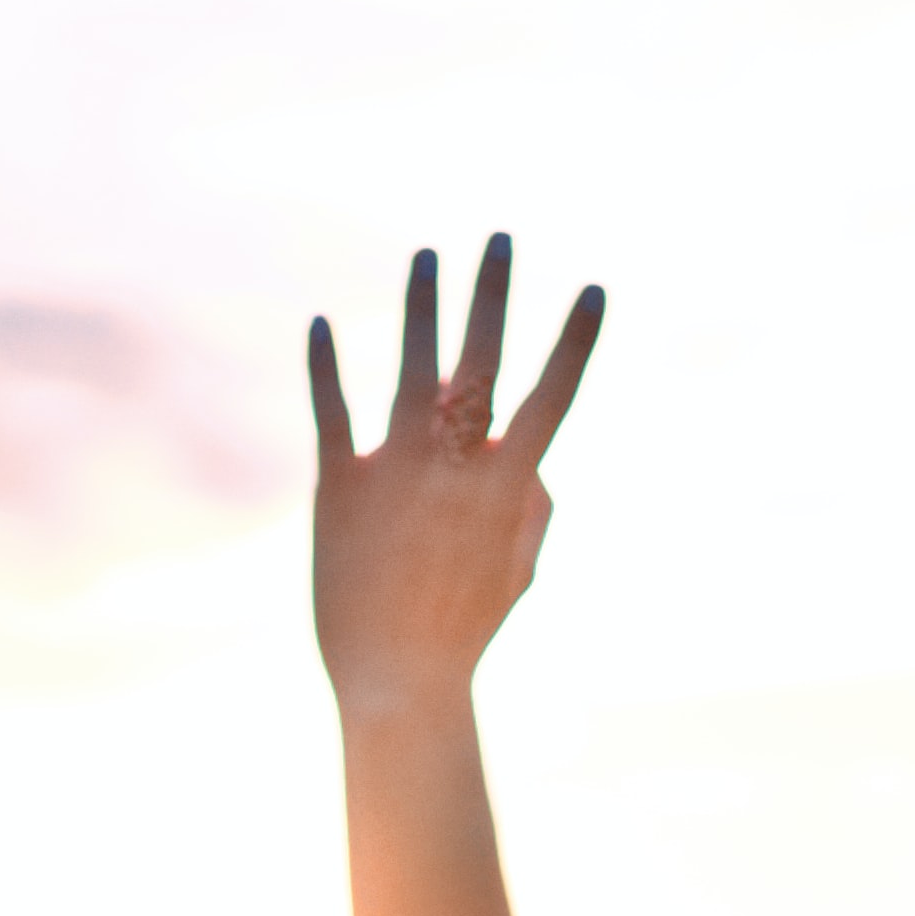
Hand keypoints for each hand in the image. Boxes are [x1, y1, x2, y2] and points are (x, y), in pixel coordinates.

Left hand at [310, 238, 600, 723]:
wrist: (396, 680)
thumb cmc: (464, 629)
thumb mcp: (518, 570)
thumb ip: (534, 509)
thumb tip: (535, 462)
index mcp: (509, 486)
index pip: (552, 398)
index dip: (576, 342)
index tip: (596, 288)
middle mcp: (456, 465)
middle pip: (482, 361)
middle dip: (495, 294)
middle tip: (501, 236)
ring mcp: (397, 468)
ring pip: (411, 367)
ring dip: (421, 306)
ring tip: (427, 255)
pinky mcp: (340, 484)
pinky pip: (331, 410)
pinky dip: (324, 365)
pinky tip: (318, 323)